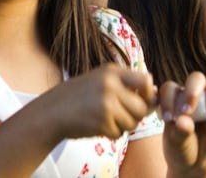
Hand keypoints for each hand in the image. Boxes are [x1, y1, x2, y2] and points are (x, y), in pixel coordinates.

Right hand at [41, 64, 157, 140]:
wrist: (50, 113)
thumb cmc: (79, 97)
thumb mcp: (100, 80)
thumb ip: (126, 85)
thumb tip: (155, 93)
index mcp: (112, 72)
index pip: (146, 80)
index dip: (148, 94)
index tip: (140, 100)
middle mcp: (111, 85)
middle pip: (142, 107)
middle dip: (136, 115)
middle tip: (122, 116)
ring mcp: (106, 103)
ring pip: (133, 122)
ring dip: (123, 126)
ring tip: (107, 120)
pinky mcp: (101, 121)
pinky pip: (119, 133)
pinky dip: (112, 133)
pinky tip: (98, 126)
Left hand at [159, 72, 205, 177]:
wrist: (195, 165)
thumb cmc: (180, 148)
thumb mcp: (175, 142)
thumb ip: (179, 131)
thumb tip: (183, 120)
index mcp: (176, 98)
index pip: (171, 88)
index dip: (168, 99)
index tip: (167, 118)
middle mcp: (196, 96)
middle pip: (197, 78)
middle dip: (192, 91)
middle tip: (187, 110)